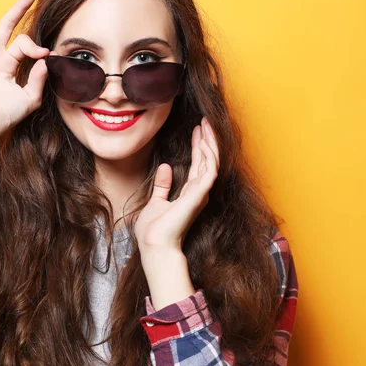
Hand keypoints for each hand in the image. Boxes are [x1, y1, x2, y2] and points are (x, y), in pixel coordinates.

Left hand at [134, 117, 219, 250]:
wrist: (154, 245)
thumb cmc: (154, 231)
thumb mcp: (155, 202)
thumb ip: (162, 186)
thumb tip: (165, 167)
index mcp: (189, 194)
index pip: (197, 165)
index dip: (198, 146)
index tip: (197, 129)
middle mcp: (198, 192)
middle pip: (206, 160)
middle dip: (206, 139)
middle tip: (205, 120)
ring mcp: (200, 193)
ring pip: (211, 161)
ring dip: (210, 141)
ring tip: (206, 124)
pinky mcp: (199, 194)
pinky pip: (209, 168)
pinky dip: (209, 153)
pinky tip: (205, 139)